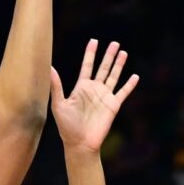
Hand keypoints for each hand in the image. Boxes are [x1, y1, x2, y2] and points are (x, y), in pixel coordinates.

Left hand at [49, 39, 140, 156]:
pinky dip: (129, 85)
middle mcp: (94, 90)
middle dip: (108, 55)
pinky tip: (135, 76)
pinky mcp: (113, 106)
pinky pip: (123, 92)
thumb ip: (56, 86)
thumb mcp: (59, 104)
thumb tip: (49, 68)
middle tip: (115, 43)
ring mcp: (105, 97)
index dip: (90, 53)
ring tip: (123, 52)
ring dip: (119, 65)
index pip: (87, 66)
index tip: (94, 41)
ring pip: (114, 76)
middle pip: (103, 68)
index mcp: (81, 87)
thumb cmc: (67, 126)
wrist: (80, 143)